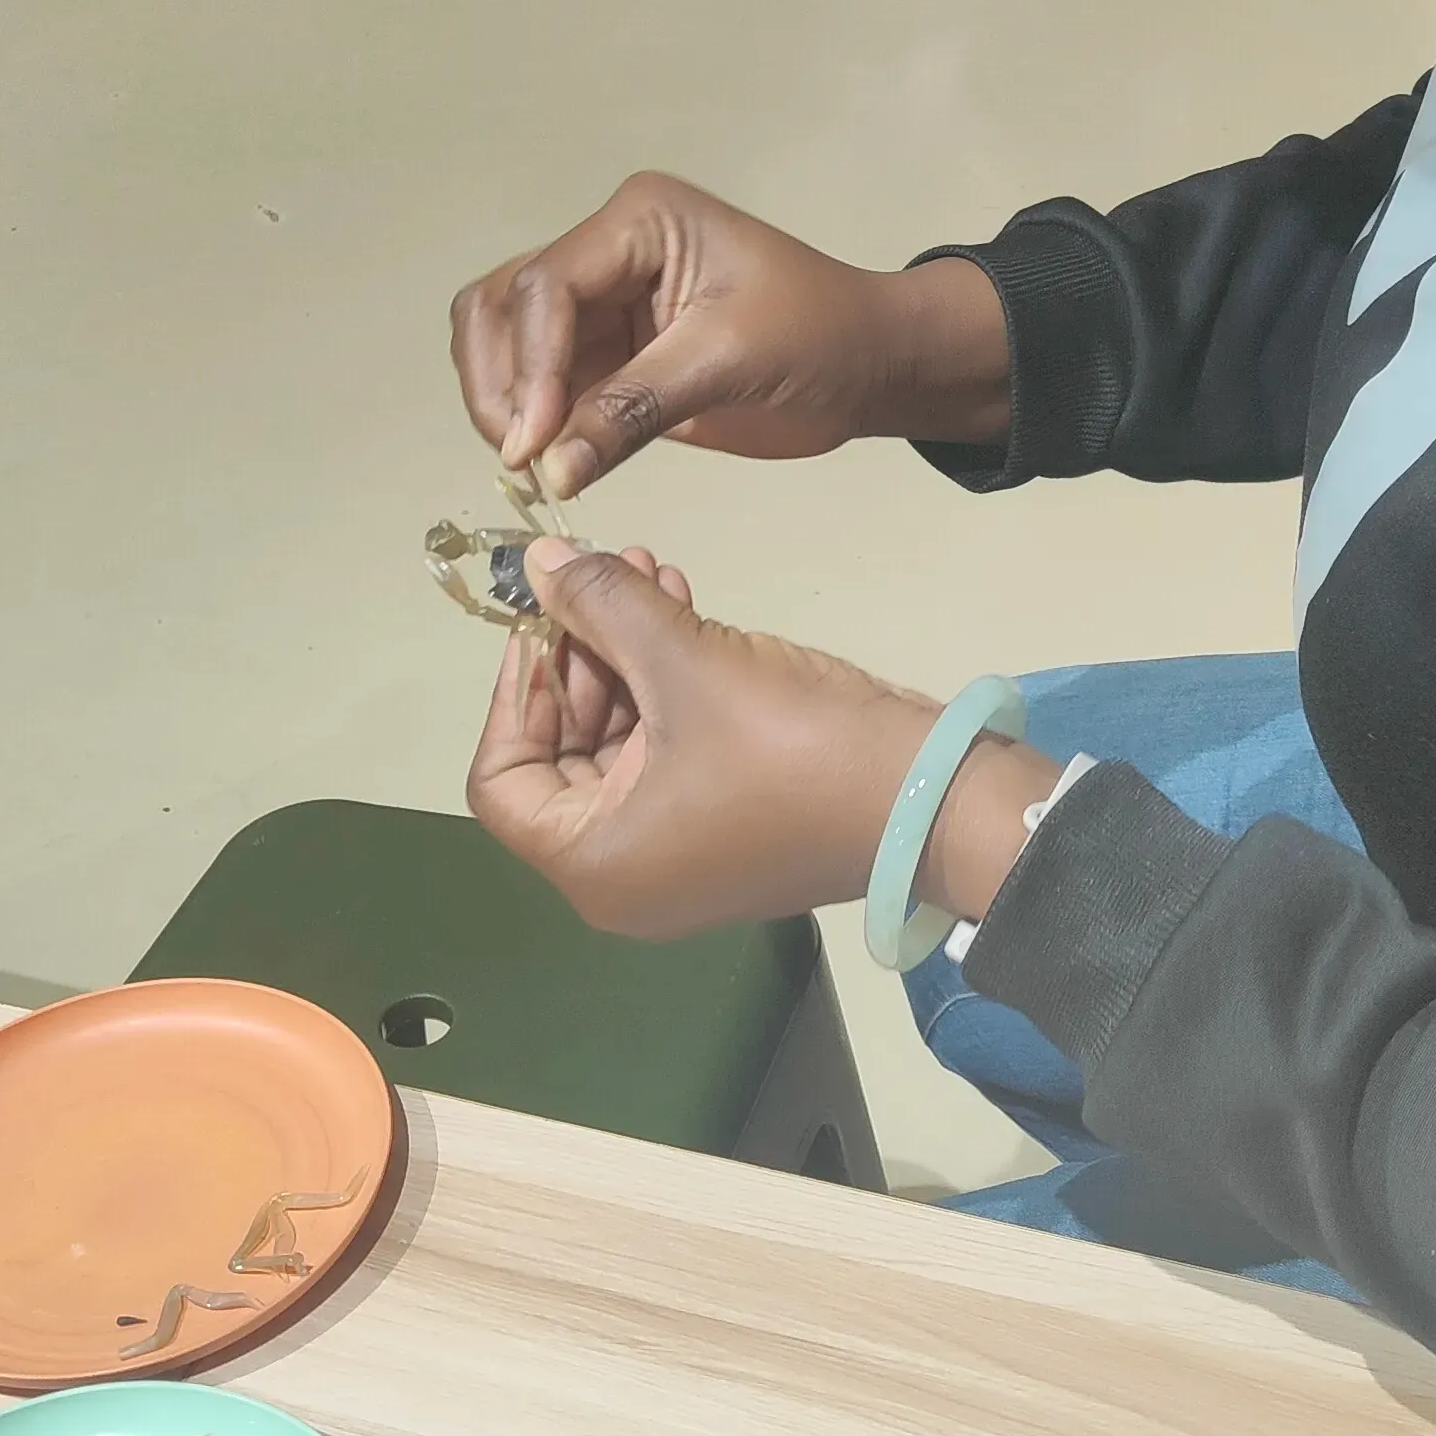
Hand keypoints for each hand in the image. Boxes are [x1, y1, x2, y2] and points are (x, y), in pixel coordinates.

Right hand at [448, 173, 1011, 496]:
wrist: (870, 364)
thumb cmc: (821, 338)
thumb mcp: (729, 364)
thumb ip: (633, 410)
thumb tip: (551, 469)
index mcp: (638, 221)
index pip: (547, 285)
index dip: (530, 365)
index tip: (533, 444)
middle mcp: (605, 250)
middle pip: (502, 304)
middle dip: (500, 382)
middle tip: (523, 459)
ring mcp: (599, 302)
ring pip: (503, 340)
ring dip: (501, 400)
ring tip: (535, 464)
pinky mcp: (606, 354)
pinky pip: (539, 383)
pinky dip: (530, 422)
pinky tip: (550, 463)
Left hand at [470, 543, 1057, 940]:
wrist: (935, 799)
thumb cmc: (793, 747)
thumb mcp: (687, 661)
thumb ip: (600, 605)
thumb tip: (534, 559)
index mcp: (595, 864)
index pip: (501, 781)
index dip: (515, 690)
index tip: (545, 617)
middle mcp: (625, 875)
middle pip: (560, 755)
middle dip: (578, 655)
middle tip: (598, 573)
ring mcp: (680, 854)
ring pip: (617, 742)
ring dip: (625, 653)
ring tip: (644, 567)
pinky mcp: (728, 823)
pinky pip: (669, 749)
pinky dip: (667, 680)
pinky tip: (678, 600)